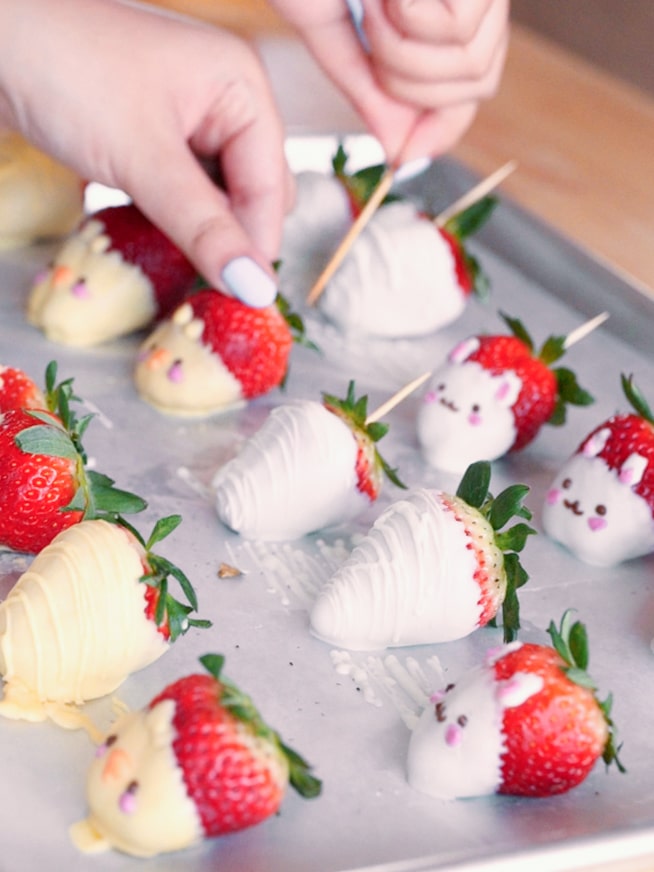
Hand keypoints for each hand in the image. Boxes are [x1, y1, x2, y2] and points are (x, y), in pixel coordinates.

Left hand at [0, 0, 291, 304]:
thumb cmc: (65, 72)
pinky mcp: (153, 135)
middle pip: (253, 193)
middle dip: (232, 237)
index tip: (239, 299)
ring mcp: (188, 117)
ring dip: (200, 233)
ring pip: (217, 197)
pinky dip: (174, 220)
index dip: (256, 245)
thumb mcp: (143, 159)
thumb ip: (204, 228)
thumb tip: (257, 290)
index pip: (271, 186)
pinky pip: (184, 191)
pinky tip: (153, 236)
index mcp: (241, 86)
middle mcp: (224, 99)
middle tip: (202, 280)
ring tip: (174, 261)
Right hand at [270, 0, 508, 161]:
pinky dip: (407, 25)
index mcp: (440, 1)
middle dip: (412, 84)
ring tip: (376, 0)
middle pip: (480, 84)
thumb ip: (368, 88)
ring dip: (403, 53)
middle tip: (372, 32)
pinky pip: (456, 35)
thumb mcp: (328, 28)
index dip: (446, 125)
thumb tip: (401, 149)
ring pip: (471, 68)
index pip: (475, 79)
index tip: (408, 152)